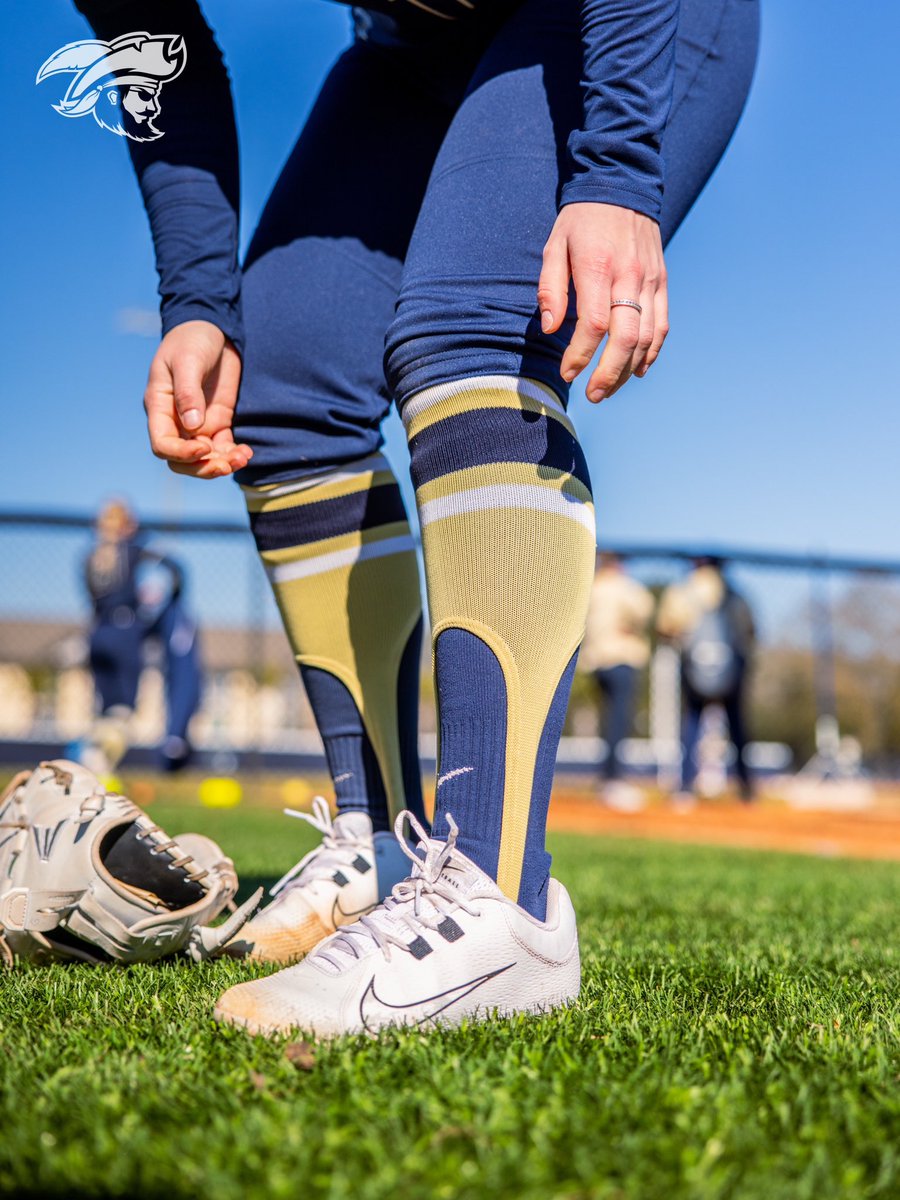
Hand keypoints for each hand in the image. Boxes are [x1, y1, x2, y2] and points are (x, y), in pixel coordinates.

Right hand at [143, 320, 251, 478]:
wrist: (211, 328)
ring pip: (204, 458)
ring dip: (222, 464)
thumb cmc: (191, 339)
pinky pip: (223, 447)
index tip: (204, 447)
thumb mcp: (188, 360)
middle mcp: (176, 421)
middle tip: (227, 464)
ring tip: (243, 458)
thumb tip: (193, 426)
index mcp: (159, 407)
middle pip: (181, 460)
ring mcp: (197, 424)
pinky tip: (247, 452)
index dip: (182, 453)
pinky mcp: (217, 421)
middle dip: (204, 467)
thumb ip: (188, 392)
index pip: (163, 444)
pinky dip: (233, 454)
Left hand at [538, 202, 668, 402]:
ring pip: (647, 337)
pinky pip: (662, 325)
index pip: (594, 324)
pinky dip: (652, 352)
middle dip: (608, 374)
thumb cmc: (581, 221)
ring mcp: (650, 281)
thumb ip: (550, 288)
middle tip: (592, 394)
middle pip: (626, 338)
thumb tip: (551, 328)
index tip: (568, 372)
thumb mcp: (554, 246)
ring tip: (608, 389)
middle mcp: (629, 276)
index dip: (580, 355)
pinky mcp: (662, 282)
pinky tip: (637, 370)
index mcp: (598, 268)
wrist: (622, 185)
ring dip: (628, 370)